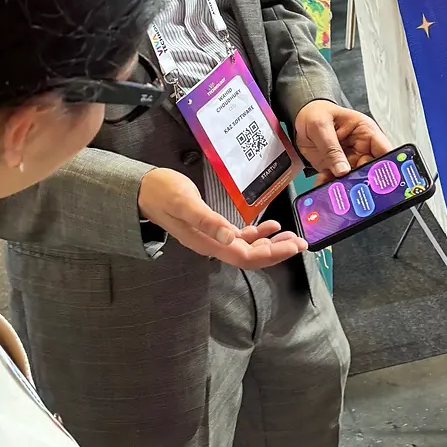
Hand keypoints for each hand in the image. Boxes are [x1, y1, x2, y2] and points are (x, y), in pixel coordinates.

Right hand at [138, 167, 306, 269]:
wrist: (143, 190)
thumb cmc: (163, 192)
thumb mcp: (184, 203)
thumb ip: (207, 220)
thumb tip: (231, 236)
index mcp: (207, 243)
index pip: (246, 257)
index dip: (272, 254)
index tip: (294, 246)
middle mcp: (212, 245)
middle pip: (251, 257)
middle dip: (277, 252)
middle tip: (302, 243)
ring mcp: (212, 238)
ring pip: (247, 249)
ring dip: (271, 245)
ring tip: (292, 237)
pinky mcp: (211, 229)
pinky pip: (239, 238)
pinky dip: (257, 235)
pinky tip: (271, 227)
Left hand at [294, 100, 389, 180]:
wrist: (300, 119)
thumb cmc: (316, 113)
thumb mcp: (321, 126)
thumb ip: (332, 148)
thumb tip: (342, 170)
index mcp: (365, 131)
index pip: (384, 150)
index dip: (386, 165)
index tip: (379, 178)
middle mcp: (361, 147)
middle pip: (372, 169)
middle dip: (364, 180)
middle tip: (354, 188)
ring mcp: (351, 159)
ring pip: (356, 179)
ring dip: (346, 186)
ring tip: (336, 189)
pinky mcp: (338, 168)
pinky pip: (338, 181)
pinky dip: (331, 186)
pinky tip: (324, 186)